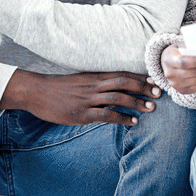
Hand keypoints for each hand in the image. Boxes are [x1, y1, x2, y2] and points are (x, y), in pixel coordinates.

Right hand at [0, 69, 162, 125]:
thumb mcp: (80, 79)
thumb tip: (114, 87)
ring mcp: (87, 99)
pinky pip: (106, 115)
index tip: (153, 80)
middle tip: (158, 92)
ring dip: (136, 102)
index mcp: (93, 75)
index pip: (121, 73)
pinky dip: (121, 118)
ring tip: (151, 108)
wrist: (37, 92)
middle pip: (123, 82)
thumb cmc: (60, 87)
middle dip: (142, 87)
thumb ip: (96, 82)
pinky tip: (133, 122)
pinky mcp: (81, 113)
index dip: (138, 77)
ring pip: (117, 98)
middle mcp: (93, 85)